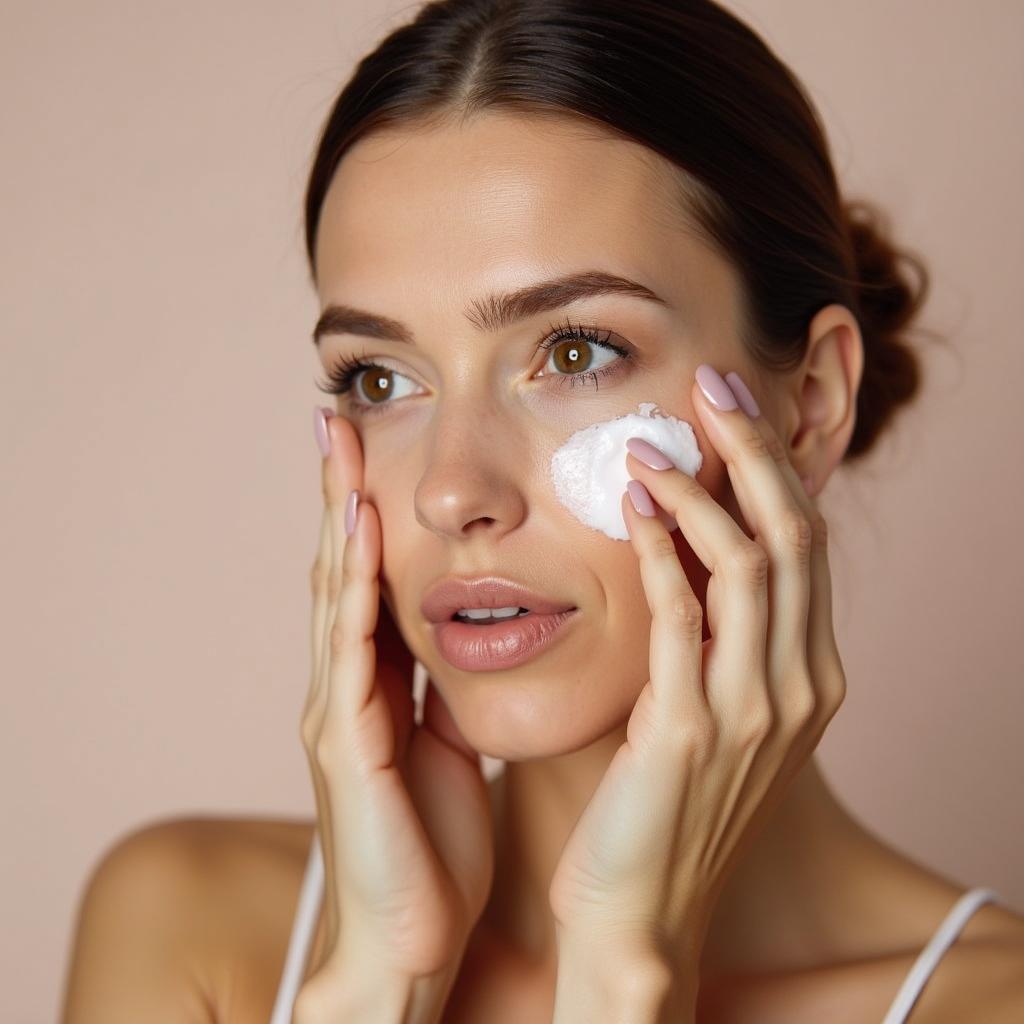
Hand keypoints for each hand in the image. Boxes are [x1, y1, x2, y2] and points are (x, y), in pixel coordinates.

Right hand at [299, 409, 494, 994]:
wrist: (408, 940)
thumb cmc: (434, 848)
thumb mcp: (446, 750)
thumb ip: (442, 694)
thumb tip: (467, 645)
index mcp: (376, 690)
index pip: (370, 583)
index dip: (368, 515)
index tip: (376, 450)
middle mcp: (346, 689)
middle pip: (344, 572)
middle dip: (342, 494)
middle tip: (340, 419)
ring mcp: (338, 713)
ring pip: (337, 596)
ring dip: (340, 519)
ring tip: (341, 448)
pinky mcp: (346, 746)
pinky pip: (354, 653)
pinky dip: (355, 591)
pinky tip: (359, 539)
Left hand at [547, 367, 846, 975]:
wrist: (638, 912)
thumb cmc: (662, 802)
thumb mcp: (709, 705)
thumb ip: (716, 633)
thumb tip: (687, 538)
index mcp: (807, 675)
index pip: (806, 544)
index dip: (775, 466)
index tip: (731, 404)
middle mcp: (798, 687)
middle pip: (795, 535)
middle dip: (756, 449)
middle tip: (712, 381)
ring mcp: (754, 711)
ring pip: (751, 564)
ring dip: (703, 489)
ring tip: (649, 441)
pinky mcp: (692, 731)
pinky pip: (686, 616)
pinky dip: (662, 550)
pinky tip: (631, 506)